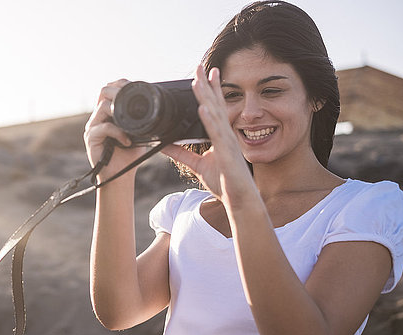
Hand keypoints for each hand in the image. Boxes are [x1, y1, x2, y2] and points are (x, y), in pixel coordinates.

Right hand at [84, 79, 147, 182]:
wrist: (121, 176)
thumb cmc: (130, 155)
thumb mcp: (140, 133)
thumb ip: (142, 120)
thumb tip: (158, 107)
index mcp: (108, 113)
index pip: (110, 89)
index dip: (120, 84)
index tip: (133, 87)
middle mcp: (98, 117)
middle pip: (103, 92)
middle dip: (118, 93)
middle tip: (132, 102)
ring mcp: (93, 126)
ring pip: (103, 107)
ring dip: (120, 114)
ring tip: (131, 128)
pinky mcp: (91, 138)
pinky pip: (104, 127)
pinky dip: (118, 132)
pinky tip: (127, 141)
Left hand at [162, 66, 255, 204]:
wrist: (239, 200)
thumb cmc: (224, 182)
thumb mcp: (197, 165)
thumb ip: (180, 153)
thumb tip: (163, 144)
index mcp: (220, 136)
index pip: (215, 108)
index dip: (211, 90)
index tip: (205, 73)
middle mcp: (225, 135)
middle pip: (215, 105)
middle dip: (207, 85)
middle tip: (200, 66)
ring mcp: (228, 142)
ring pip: (216, 115)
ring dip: (206, 97)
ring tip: (197, 81)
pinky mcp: (227, 153)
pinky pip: (217, 134)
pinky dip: (210, 121)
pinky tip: (203, 108)